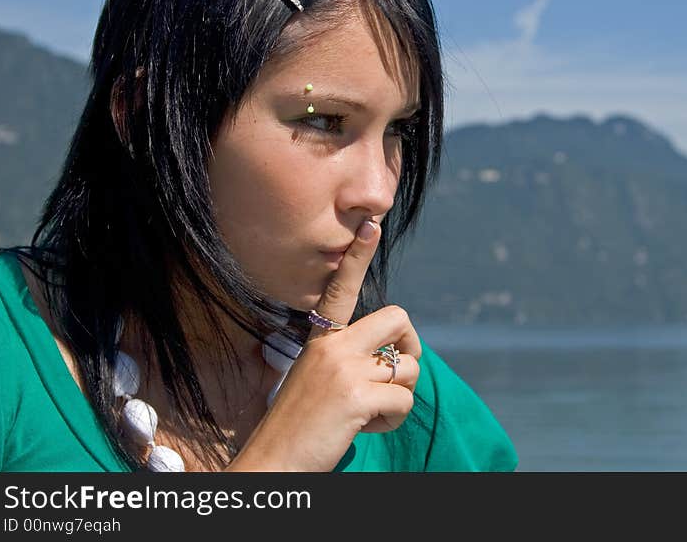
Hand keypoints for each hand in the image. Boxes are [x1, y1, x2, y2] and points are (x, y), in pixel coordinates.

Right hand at [226, 218, 421, 471]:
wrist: (274, 462)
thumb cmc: (299, 427)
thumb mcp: (320, 381)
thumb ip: (351, 362)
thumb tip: (395, 361)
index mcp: (321, 341)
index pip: (341, 290)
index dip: (358, 257)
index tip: (371, 224)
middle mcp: (333, 347)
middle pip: (398, 318)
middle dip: (412, 346)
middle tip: (398, 372)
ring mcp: (344, 369)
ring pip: (408, 369)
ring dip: (399, 397)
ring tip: (367, 414)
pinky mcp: (357, 396)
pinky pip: (404, 402)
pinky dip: (393, 420)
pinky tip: (364, 428)